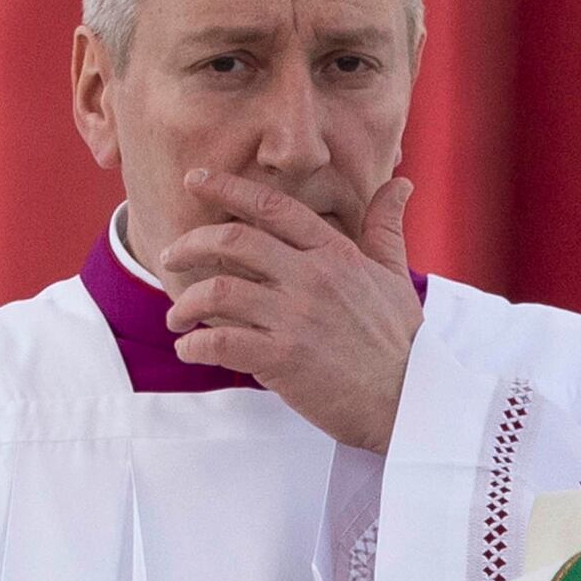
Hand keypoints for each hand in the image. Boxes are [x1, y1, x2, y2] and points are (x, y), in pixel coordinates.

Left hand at [161, 170, 423, 451]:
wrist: (409, 400)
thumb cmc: (401, 340)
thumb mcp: (396, 275)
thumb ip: (386, 228)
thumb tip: (399, 185)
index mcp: (337, 254)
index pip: (273, 207)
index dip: (227, 187)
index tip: (194, 179)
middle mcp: (313, 278)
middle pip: (233, 241)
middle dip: (190, 244)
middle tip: (171, 256)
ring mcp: (296, 319)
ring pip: (217, 292)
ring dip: (185, 304)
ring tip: (178, 317)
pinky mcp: (282, 359)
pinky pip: (219, 343)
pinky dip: (194, 346)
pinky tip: (191, 350)